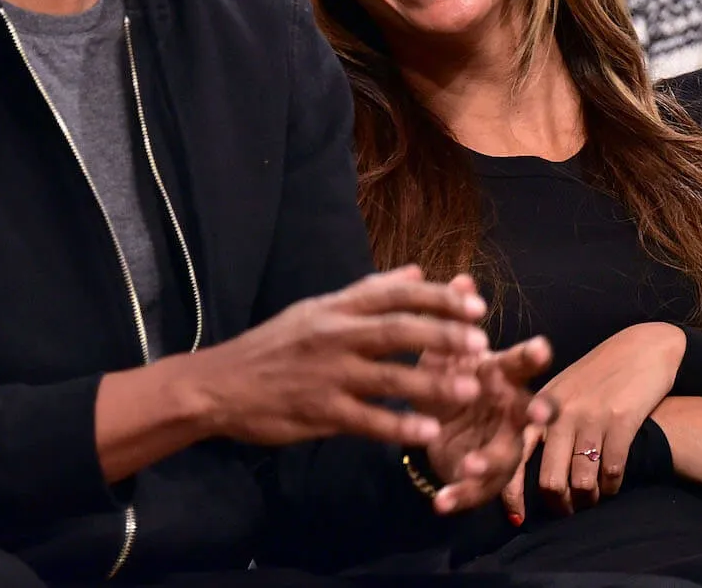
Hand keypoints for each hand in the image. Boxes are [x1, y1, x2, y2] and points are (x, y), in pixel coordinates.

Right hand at [192, 266, 491, 447]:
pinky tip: (429, 431)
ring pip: (388, 377)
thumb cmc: (273, 346)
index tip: (476, 304)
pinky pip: (367, 420)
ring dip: (432, 383)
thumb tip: (414, 271)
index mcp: (335, 308)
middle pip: (397, 330)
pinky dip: (399, 425)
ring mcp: (327, 375)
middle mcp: (334, 336)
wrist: (219, 384)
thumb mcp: (317, 309)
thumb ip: (368, 292)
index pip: (394, 294)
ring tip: (470, 388)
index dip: (437, 297)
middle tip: (481, 343)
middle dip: (443, 336)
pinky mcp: (319, 412)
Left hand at [419, 335, 555, 514]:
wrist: (437, 423)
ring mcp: (501, 446)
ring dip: (490, 461)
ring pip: (505, 456)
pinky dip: (459, 496)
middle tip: (539, 414)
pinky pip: (474, 490)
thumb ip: (453, 319)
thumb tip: (462, 278)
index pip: (521, 363)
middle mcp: (509, 412)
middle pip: (531, 411)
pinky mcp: (483, 477)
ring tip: (471, 465)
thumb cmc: (449, 377)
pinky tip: (440, 503)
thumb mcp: (444, 350)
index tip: (541, 348)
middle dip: (537, 412)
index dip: (532, 356)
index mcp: (501, 376)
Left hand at [534, 322, 685, 513]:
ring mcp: (590, 417)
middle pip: (549, 479)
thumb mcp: (562, 391)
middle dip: (558, 505)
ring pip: (582, 481)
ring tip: (592, 499)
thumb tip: (532, 470)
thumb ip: (545, 423)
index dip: (511, 491)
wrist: (641, 347)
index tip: (517, 517)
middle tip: (567, 511)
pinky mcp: (621, 420)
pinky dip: (612, 486)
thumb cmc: (598, 374)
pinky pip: (612, 470)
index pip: (515, 455)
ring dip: (588, 499)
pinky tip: (613, 485)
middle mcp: (559, 413)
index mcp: (539, 406)